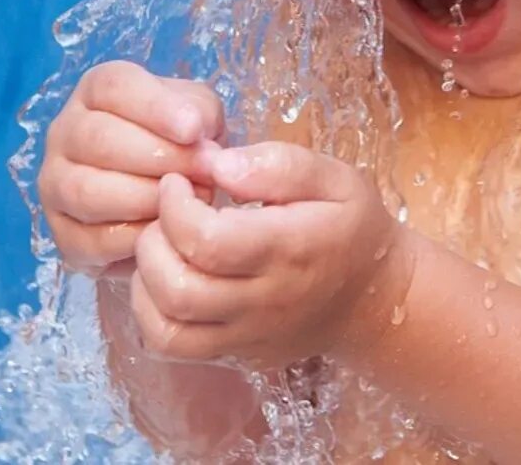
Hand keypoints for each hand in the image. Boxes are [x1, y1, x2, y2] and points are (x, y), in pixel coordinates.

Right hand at [38, 60, 224, 275]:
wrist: (169, 196)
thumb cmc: (180, 141)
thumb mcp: (199, 112)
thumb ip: (201, 113)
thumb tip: (196, 132)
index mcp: (97, 90)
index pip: (114, 86)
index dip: (154, 106)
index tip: (193, 129)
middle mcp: (66, 131)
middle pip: (98, 138)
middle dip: (158, 158)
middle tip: (203, 171)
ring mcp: (55, 183)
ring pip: (86, 190)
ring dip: (145, 198)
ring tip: (186, 200)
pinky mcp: (61, 233)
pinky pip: (88, 239)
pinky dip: (132, 238)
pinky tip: (164, 229)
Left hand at [129, 142, 408, 364]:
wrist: (375, 300)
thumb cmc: (352, 227)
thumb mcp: (334, 177)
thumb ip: (278, 164)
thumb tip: (217, 164)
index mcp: (288, 248)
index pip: (207, 240)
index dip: (176, 206)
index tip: (179, 181)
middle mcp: (263, 301)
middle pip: (178, 289)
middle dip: (153, 241)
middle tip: (166, 211)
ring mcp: (246, 337)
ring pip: (166, 329)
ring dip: (145, 282)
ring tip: (162, 245)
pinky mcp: (235, 356)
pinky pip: (173, 350)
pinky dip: (151, 314)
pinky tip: (166, 279)